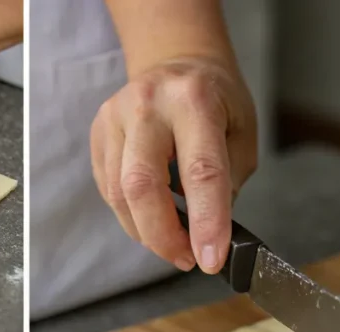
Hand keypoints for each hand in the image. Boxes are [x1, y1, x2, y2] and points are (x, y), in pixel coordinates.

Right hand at [90, 56, 256, 272]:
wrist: (177, 62)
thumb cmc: (216, 101)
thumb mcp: (241, 134)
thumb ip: (226, 182)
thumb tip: (206, 234)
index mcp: (195, 101)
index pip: (201, 172)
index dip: (206, 223)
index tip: (211, 260)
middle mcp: (149, 105)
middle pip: (143, 186)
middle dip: (163, 236)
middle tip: (186, 259)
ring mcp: (115, 117)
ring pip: (119, 194)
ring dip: (146, 231)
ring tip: (172, 243)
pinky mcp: (98, 133)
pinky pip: (107, 189)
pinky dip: (131, 215)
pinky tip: (151, 217)